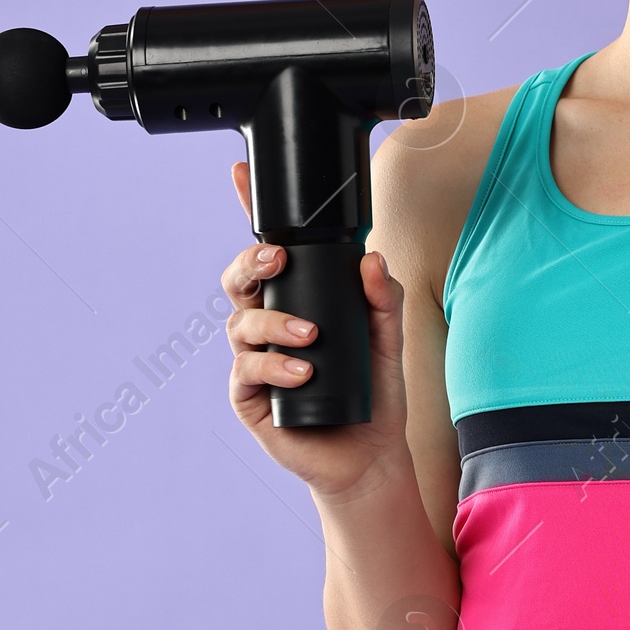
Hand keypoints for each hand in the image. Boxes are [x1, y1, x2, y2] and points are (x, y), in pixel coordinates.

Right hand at [220, 160, 412, 500]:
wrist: (370, 455)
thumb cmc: (373, 391)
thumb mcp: (389, 339)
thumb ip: (386, 298)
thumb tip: (371, 259)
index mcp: (297, 300)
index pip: (270, 252)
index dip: (252, 212)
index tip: (242, 175)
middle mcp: (268, 324)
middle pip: (240, 279)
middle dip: (251, 262)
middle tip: (277, 260)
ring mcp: (254, 359)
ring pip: (241, 324)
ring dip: (274, 324)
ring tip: (309, 336)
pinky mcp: (249, 397)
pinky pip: (247, 371)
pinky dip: (275, 367)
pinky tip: (302, 372)